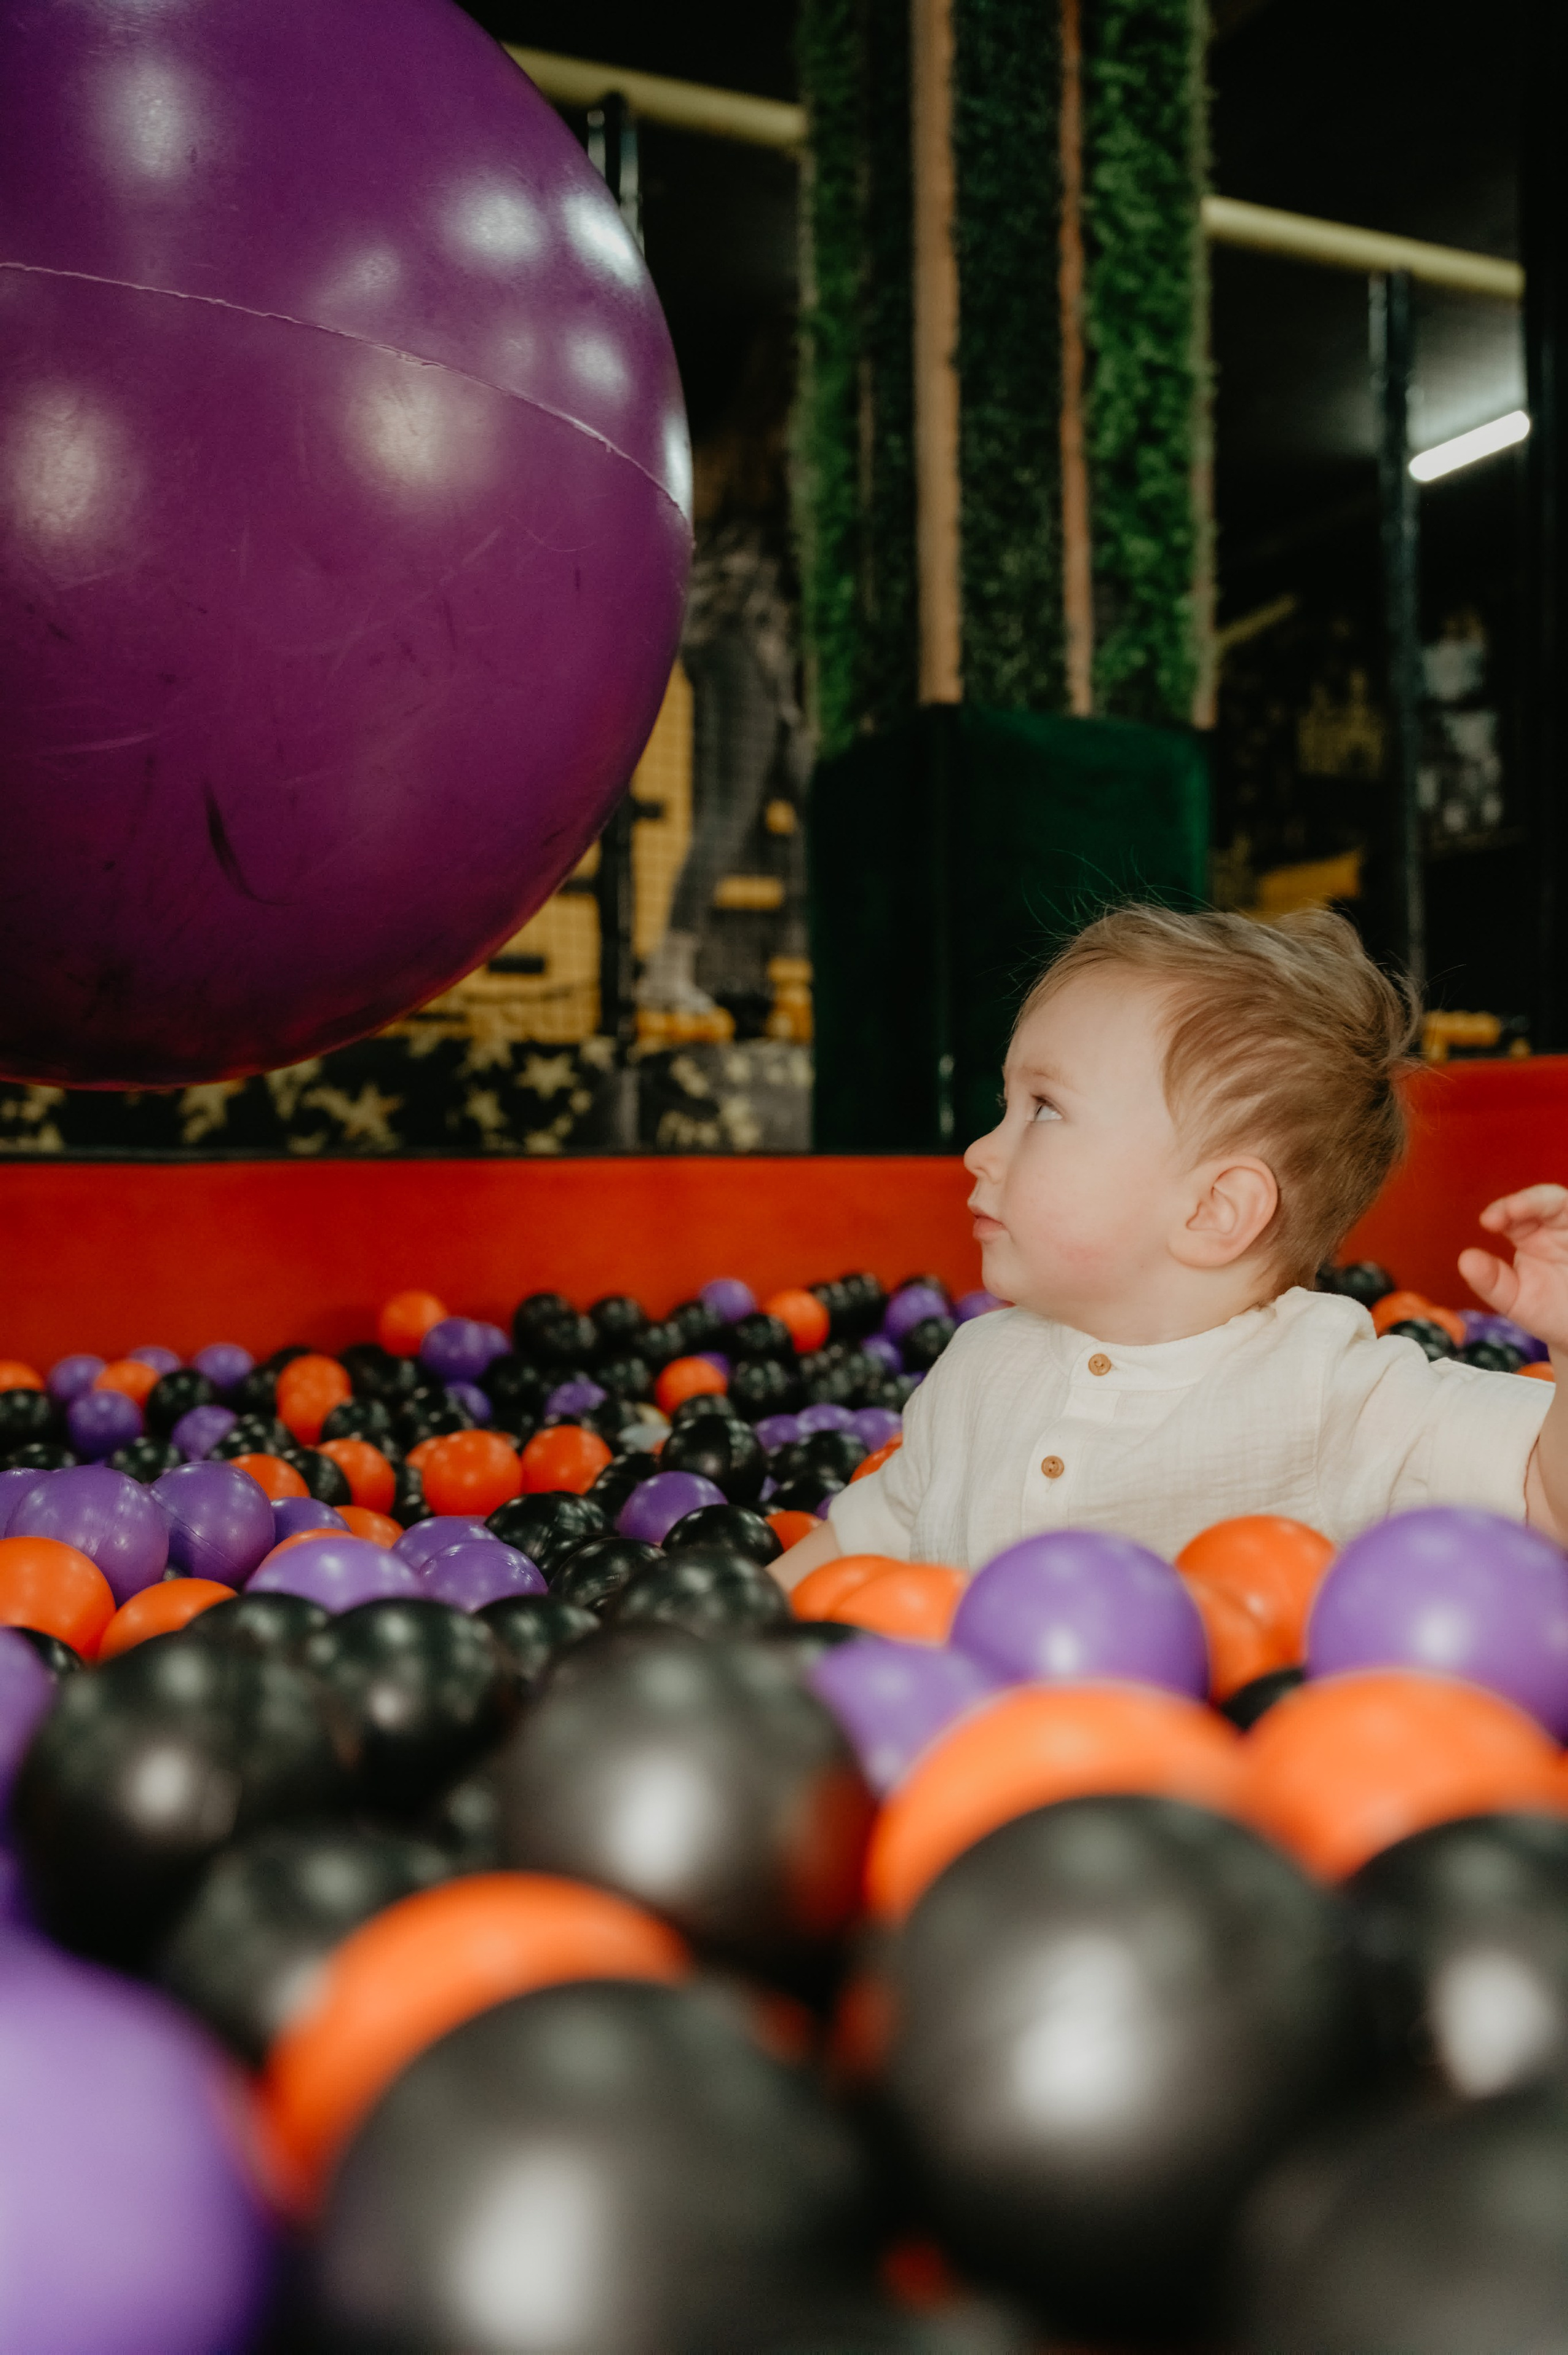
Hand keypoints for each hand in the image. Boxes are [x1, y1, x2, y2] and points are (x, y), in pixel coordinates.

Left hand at [1459, 1185, 1567, 1350]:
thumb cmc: (1548, 1311)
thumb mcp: (1517, 1301)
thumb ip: (1492, 1282)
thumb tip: (1465, 1260)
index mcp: (1531, 1235)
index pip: (1515, 1212)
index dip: (1503, 1209)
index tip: (1489, 1221)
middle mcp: (1558, 1227)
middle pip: (1547, 1199)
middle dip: (1529, 1202)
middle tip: (1511, 1211)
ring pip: (1567, 1205)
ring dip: (1551, 1203)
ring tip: (1535, 1208)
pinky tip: (1565, 1230)